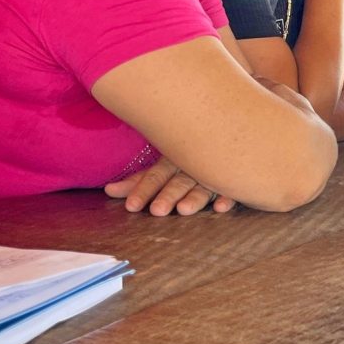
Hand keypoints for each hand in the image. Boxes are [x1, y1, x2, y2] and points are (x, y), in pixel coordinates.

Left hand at [104, 157, 236, 216]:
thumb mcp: (165, 167)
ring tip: (184, 209)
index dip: (144, 189)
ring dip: (195, 197)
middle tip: (156, 210)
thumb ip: (140, 181)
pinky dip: (228, 196)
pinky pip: (233, 187)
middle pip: (179, 180)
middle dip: (168, 195)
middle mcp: (194, 164)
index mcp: (175, 158)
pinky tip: (221, 207)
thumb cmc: (191, 155)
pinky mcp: (236, 178)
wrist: (231, 132)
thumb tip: (108, 190)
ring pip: (204, 184)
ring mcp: (215, 171)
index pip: (156, 175)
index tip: (131, 206)